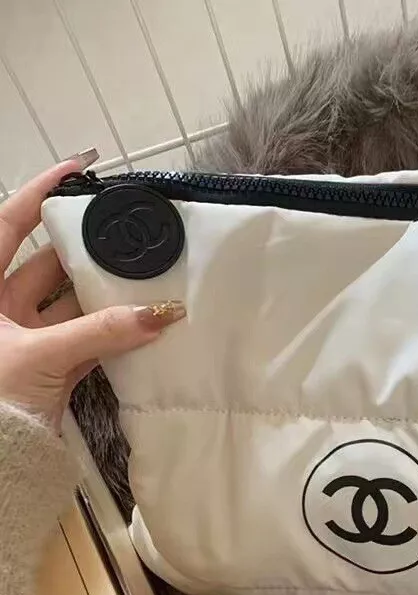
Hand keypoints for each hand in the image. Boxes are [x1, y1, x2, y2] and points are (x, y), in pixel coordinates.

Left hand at [0, 154, 185, 429]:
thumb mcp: (43, 355)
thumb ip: (102, 332)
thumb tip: (163, 313)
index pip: (8, 222)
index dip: (41, 191)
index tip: (81, 168)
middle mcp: (1, 307)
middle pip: (48, 262)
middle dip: (88, 248)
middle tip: (127, 231)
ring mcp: (27, 336)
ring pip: (73, 303)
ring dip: (108, 295)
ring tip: (146, 275)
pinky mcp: (53, 364)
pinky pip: (89, 337)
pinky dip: (115, 332)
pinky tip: (143, 322)